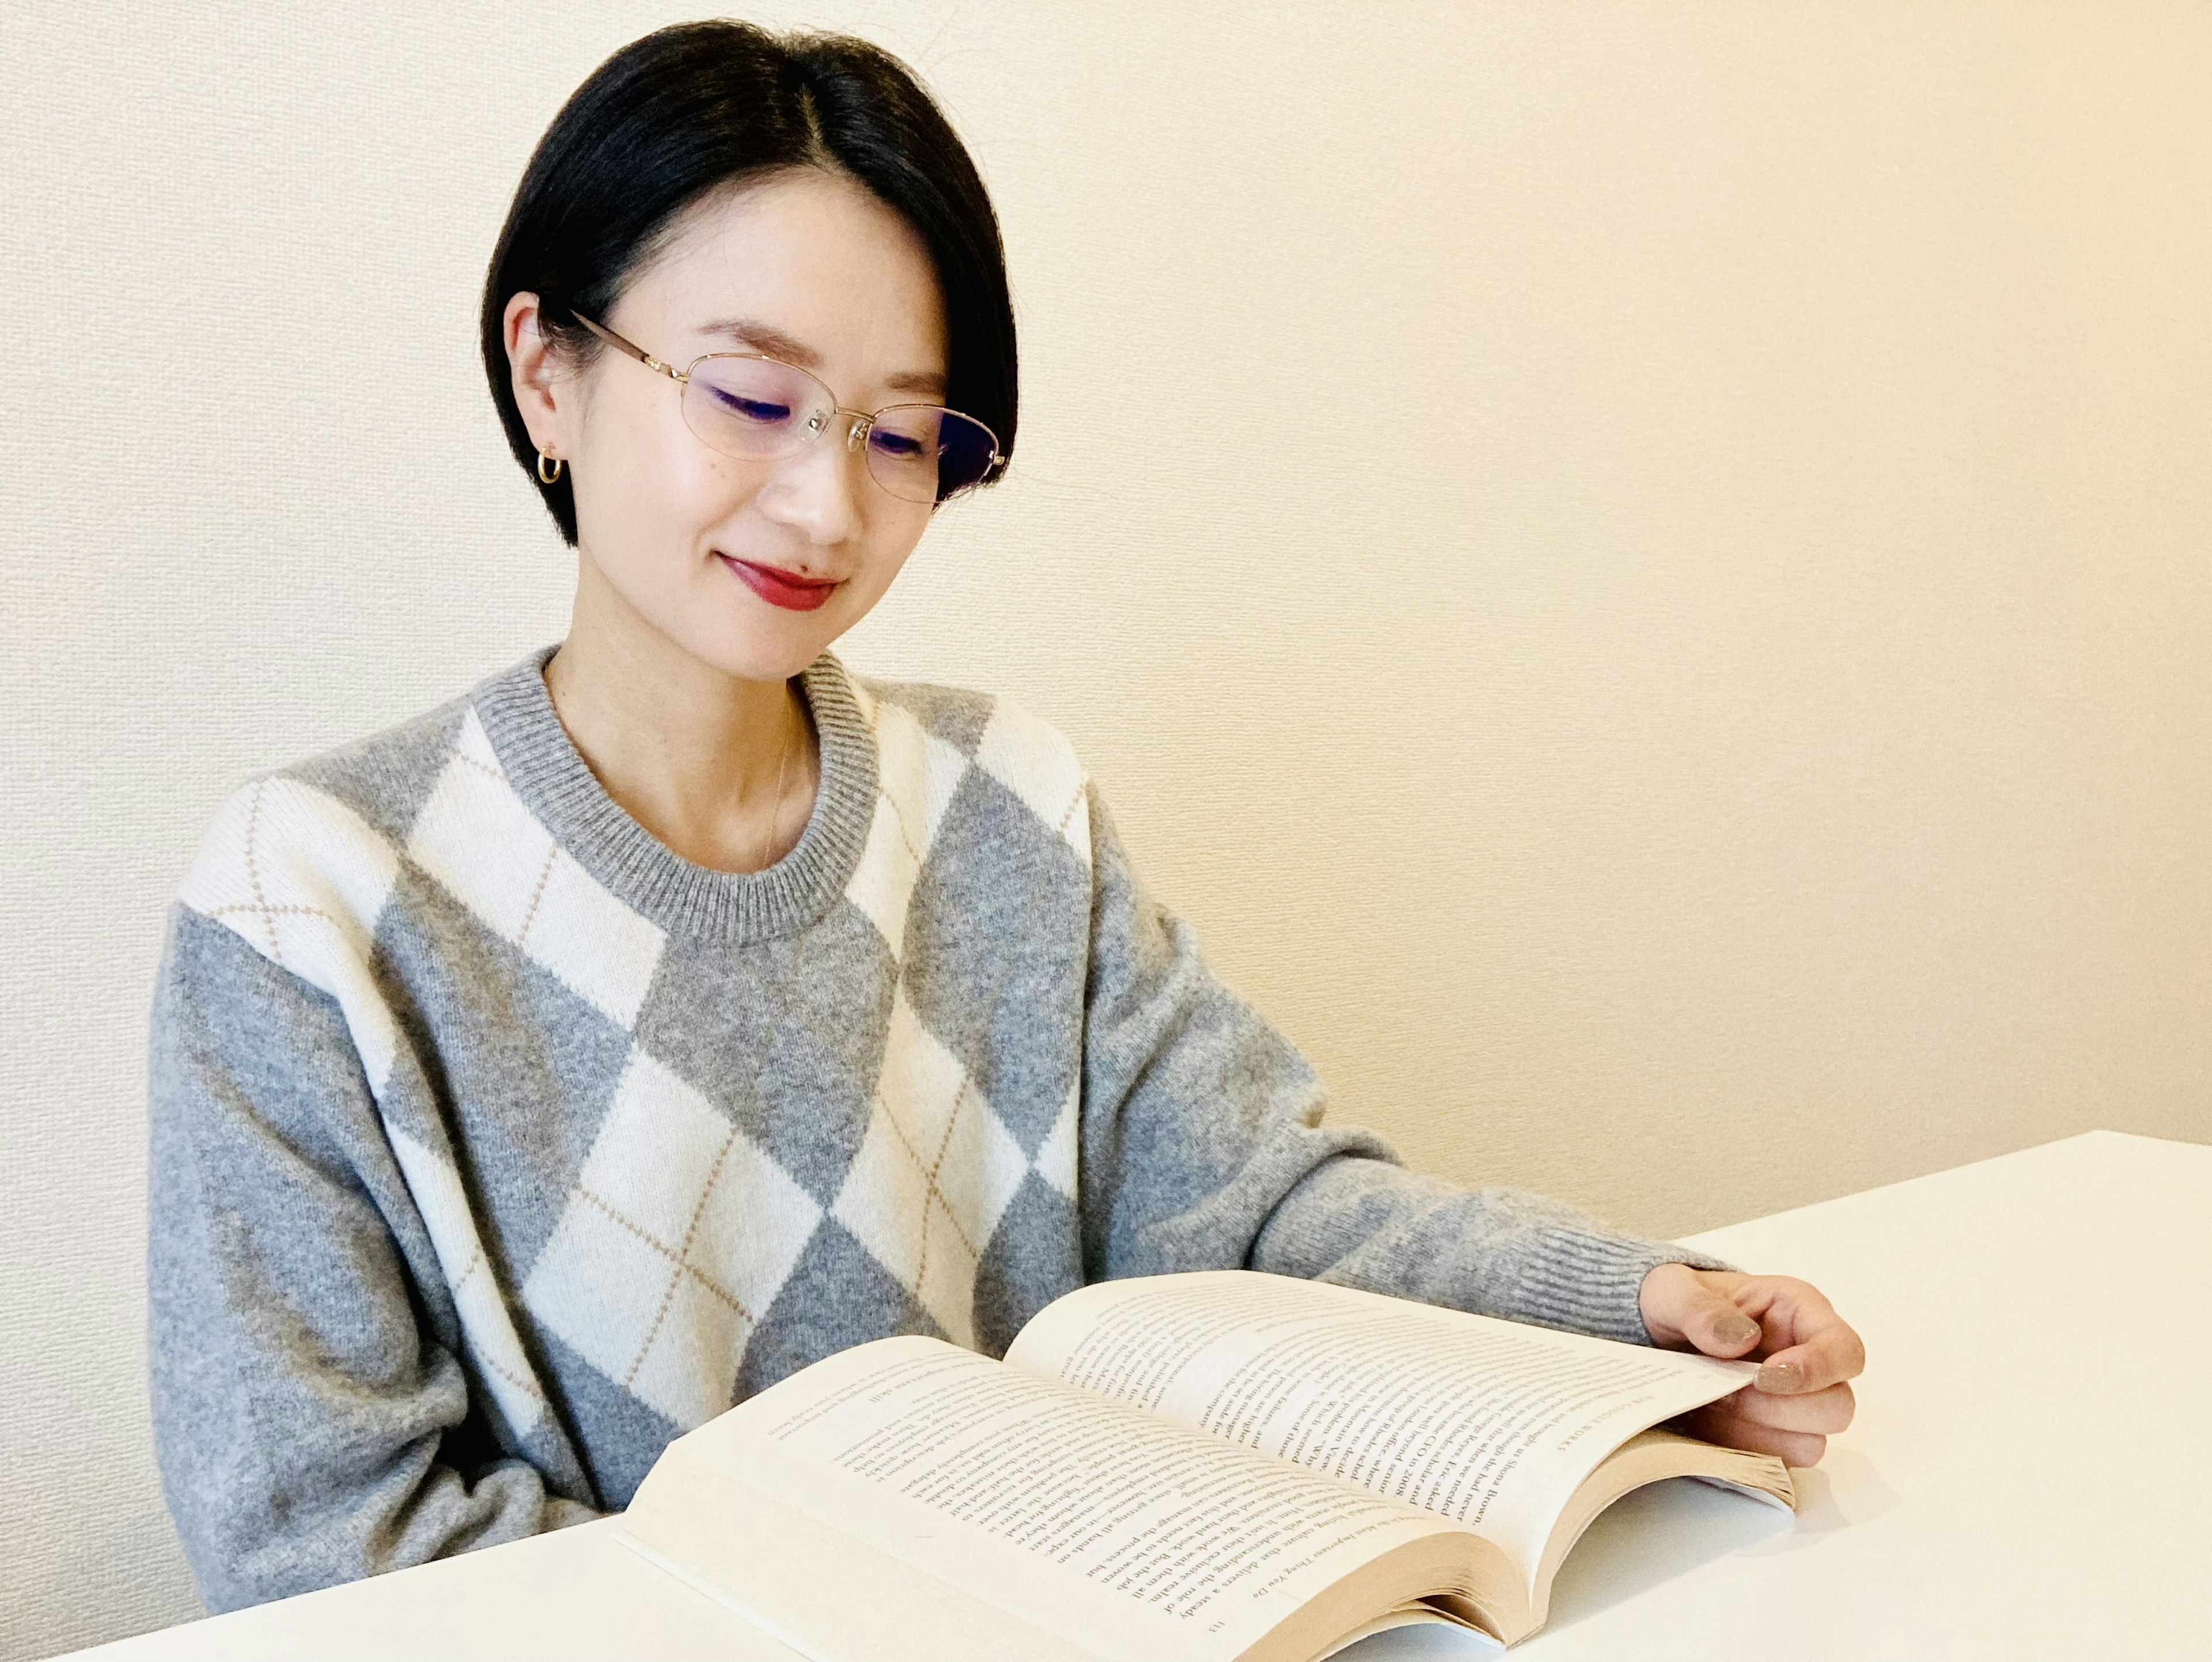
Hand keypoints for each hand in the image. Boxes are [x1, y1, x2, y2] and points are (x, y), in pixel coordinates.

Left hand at [1637, 1263, 1863, 1466]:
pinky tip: (1711, 1420)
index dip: (1817, 1369)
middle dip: (1779, 1408)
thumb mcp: (1673, 1291)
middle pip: (1837, 1407)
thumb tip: (1739, 1338)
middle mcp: (1810, 1361)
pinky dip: (1741, 1446)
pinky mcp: (1773, 1435)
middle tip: (1728, 1391)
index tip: (1765, 1376)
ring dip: (1758, 1431)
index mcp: (1800, 1313)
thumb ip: (1700, 1309)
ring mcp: (1796, 1404)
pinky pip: (1776, 1461)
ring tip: (1715, 1403)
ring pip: (1811, 1443)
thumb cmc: (1682, 1304)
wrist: (1659, 1336)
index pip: (1844, 1350)